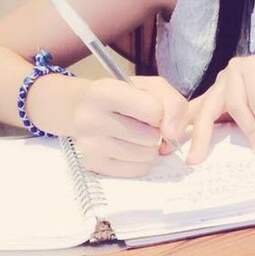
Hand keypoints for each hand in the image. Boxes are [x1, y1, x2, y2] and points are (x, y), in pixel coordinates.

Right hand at [71, 75, 186, 176]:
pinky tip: (129, 146)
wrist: (81, 106)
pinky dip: (141, 159)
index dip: (161, 112)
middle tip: (141, 122)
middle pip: (151, 137)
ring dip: (149, 146)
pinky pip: (138, 169)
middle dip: (154, 130)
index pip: (155, 111)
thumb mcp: (150, 86)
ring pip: (146, 155)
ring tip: (135, 133)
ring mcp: (90, 145)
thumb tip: (173, 135)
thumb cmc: (122, 94)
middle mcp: (90, 120)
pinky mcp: (93, 165)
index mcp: (104, 92)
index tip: (152, 108)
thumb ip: (172, 103)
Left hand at [162, 54, 254, 164]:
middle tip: (195, 159)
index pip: (195, 111)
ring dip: (250, 131)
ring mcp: (238, 70)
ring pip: (235, 106)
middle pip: (207, 109)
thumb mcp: (248, 117)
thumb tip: (206, 151)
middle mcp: (223, 78)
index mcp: (218, 91)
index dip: (181, 130)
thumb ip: (229, 126)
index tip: (165, 152)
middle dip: (200, 136)